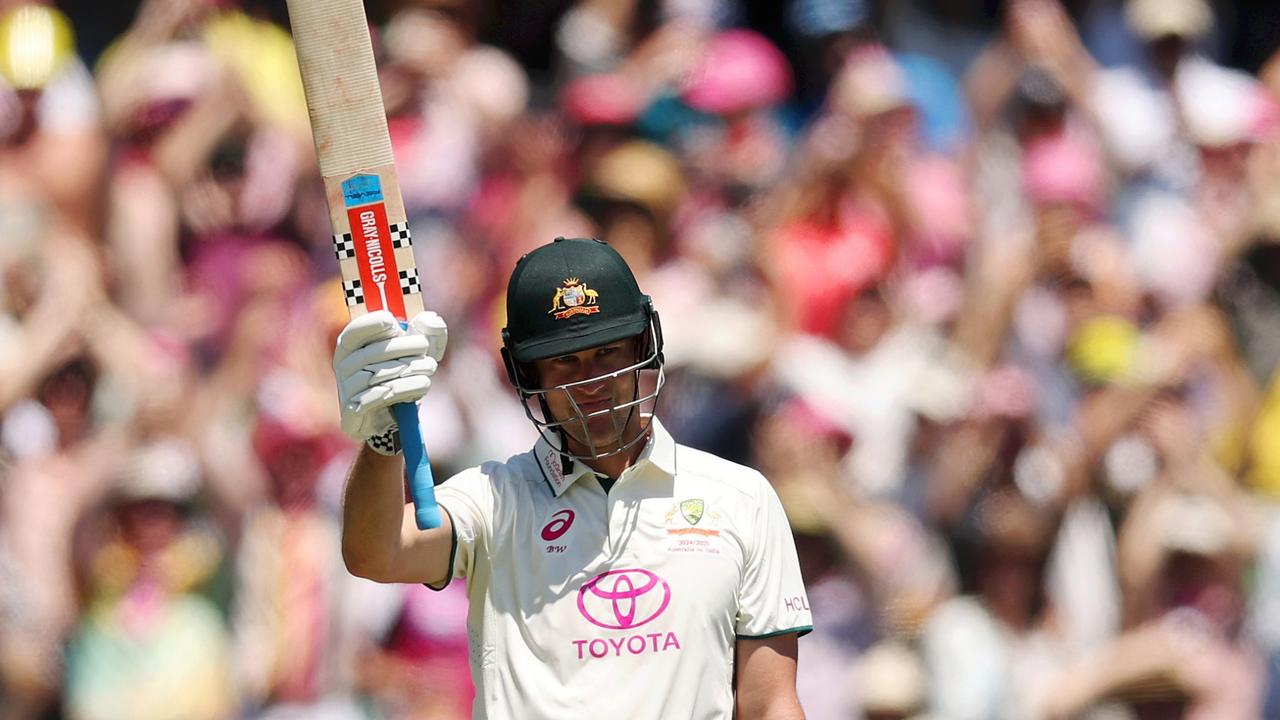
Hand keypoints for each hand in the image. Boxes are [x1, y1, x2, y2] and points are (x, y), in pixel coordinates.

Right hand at [333, 310, 447, 443]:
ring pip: (374, 377)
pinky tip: (419, 386)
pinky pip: (373, 400)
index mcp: (350, 348)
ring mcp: (345, 393)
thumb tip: (432, 319)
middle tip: (425, 347)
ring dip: (407, 370)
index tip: (394, 323)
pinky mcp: (351, 417)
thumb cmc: (403, 375)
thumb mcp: (416, 351)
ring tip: (430, 367)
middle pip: (369, 354)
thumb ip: (426, 332)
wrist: (394, 418)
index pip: (353, 332)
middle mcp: (343, 369)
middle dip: (401, 347)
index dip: (370, 324)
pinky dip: (400, 391)